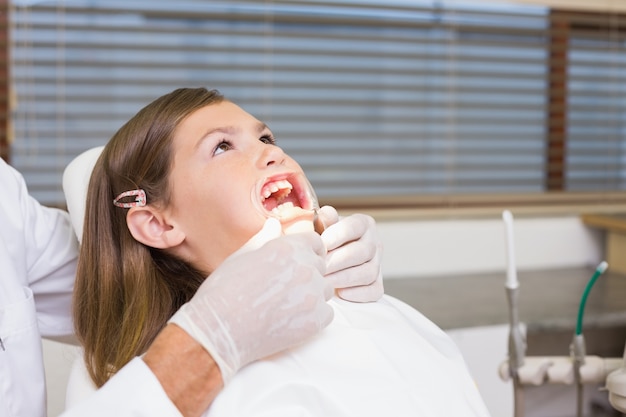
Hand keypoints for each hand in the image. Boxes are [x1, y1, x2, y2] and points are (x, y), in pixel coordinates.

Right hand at [168, 218, 333, 383]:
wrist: (218, 331)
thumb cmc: (225, 290)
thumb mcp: (242, 256)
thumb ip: (265, 238)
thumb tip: (275, 224)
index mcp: (289, 247)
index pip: (316, 242)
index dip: (307, 251)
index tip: (295, 263)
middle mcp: (306, 268)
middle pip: (321, 267)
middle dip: (307, 274)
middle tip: (283, 288)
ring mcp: (313, 295)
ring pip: (326, 291)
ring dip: (312, 295)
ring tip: (285, 305)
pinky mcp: (315, 321)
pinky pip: (327, 314)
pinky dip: (313, 318)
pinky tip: (290, 320)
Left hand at [317, 206, 383, 302]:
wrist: (329, 258)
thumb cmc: (324, 240)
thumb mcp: (322, 226)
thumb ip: (323, 220)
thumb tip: (326, 214)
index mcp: (363, 223)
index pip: (354, 226)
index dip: (337, 235)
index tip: (321, 245)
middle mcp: (374, 242)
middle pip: (363, 252)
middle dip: (338, 261)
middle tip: (319, 268)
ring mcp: (378, 264)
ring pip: (368, 272)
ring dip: (344, 278)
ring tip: (325, 282)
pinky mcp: (377, 284)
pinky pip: (374, 291)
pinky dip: (358, 294)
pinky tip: (340, 293)